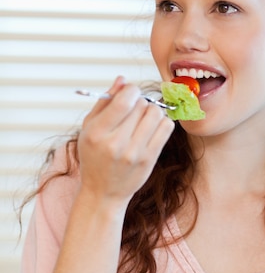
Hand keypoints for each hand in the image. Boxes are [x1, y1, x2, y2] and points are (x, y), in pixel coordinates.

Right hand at [77, 76, 174, 207]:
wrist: (103, 192)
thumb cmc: (94, 157)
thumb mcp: (89, 128)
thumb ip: (105, 102)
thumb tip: (123, 80)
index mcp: (97, 132)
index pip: (124, 101)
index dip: (131, 90)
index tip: (130, 94)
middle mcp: (116, 143)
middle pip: (142, 105)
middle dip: (140, 102)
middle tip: (134, 111)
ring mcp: (134, 153)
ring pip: (156, 114)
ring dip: (152, 111)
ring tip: (142, 120)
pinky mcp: (149, 159)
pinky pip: (166, 128)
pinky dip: (161, 123)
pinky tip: (151, 128)